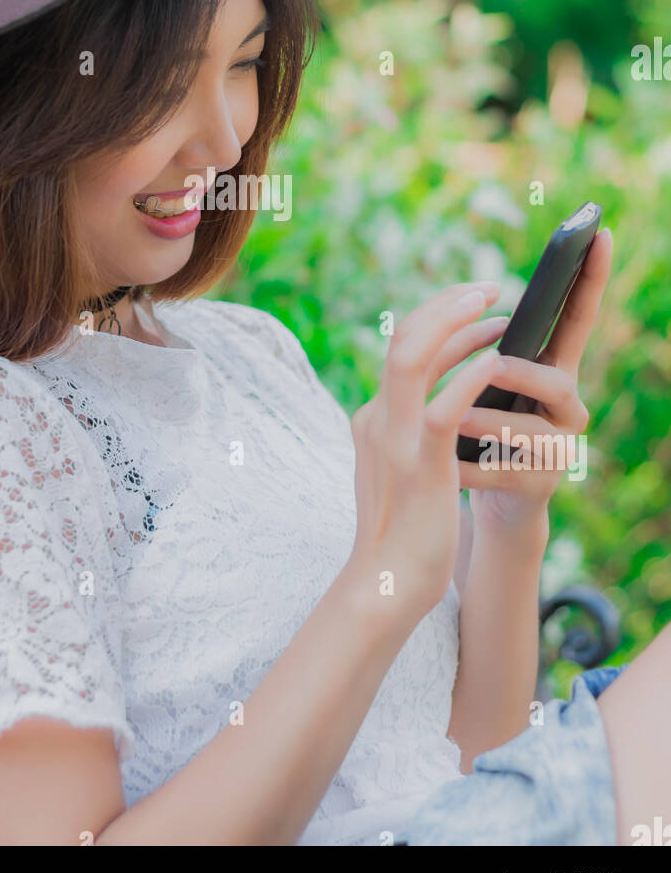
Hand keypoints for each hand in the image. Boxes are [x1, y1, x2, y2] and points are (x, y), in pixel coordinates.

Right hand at [348, 280, 506, 612]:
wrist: (386, 583)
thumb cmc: (403, 531)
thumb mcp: (400, 469)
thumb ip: (410, 433)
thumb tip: (437, 406)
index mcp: (375, 417)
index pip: (401, 348)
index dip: (437, 317)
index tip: (473, 305)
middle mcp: (378, 417)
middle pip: (402, 338)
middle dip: (446, 306)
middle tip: (487, 289)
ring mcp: (395, 438)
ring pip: (414, 359)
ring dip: (457, 326)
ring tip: (497, 312)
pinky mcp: (419, 464)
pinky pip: (443, 407)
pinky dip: (469, 377)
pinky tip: (496, 364)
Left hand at [457, 227, 613, 535]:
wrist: (492, 500)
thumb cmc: (486, 429)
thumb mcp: (488, 384)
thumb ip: (486, 349)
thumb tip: (459, 300)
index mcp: (556, 370)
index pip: (578, 317)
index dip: (589, 277)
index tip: (598, 232)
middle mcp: (569, 406)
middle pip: (554, 381)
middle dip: (519, 374)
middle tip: (491, 367)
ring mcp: (559, 449)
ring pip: (524, 430)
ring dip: (482, 422)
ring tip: (453, 421)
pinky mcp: (539, 486)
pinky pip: (498, 471)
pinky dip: (464, 466)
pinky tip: (443, 470)